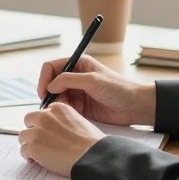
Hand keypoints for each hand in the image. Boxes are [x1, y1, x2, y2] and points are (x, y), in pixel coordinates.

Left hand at [18, 102, 104, 175]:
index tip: (46, 131)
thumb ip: (64, 121)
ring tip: (36, 152)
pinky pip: (23, 150)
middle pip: (29, 120)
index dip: (43, 123)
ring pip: (23, 136)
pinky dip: (28, 156)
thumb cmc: (91, 143)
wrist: (91, 157)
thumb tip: (57, 130)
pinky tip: (35, 160)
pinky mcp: (33, 147)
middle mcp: (45, 117)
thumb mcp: (80, 121)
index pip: (42, 112)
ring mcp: (37, 132)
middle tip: (39, 140)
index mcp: (58, 108)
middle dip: (32, 129)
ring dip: (29, 143)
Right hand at [36, 55, 153, 126]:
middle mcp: (76, 77)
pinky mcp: (81, 106)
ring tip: (63, 110)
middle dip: (49, 93)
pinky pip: (65, 107)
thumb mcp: (92, 80)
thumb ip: (69, 80)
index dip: (44, 78)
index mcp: (78, 64)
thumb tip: (49, 86)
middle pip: (52, 83)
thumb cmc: (118, 88)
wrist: (135, 106)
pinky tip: (70, 115)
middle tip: (51, 105)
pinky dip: (63, 111)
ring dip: (56, 103)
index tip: (44, 92)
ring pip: (57, 97)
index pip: (52, 67)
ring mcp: (78, 92)